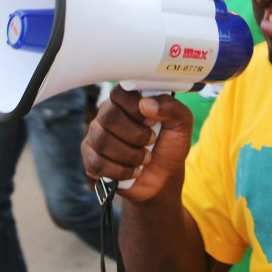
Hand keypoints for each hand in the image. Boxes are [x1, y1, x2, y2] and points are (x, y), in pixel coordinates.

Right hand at [82, 85, 193, 202]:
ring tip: (144, 159)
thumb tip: (146, 104)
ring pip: (102, 141)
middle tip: (151, 142)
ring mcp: (96, 135)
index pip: (120, 93)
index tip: (152, 122)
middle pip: (109, 117)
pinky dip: (120, 171)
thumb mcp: (181, 125)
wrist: (162, 178)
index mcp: (128, 100)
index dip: (135, 108)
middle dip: (135, 135)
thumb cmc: (169, 146)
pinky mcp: (90, 157)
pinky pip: (96, 163)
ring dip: (130, 155)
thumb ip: (171, 108)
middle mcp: (107, 114)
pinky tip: (132, 171)